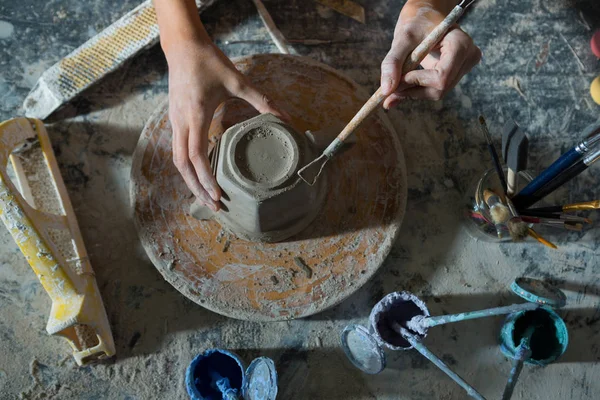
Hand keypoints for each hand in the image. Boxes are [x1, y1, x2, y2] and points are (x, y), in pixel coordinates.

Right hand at [166, 43, 288, 210]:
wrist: (182, 46)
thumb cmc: (210, 62)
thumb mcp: (238, 81)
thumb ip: (262, 101)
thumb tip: (286, 118)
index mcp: (196, 114)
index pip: (196, 155)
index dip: (206, 178)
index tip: (218, 194)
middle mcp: (180, 122)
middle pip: (183, 166)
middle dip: (197, 189)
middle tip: (215, 207)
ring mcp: (174, 122)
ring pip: (177, 161)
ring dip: (191, 181)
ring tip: (208, 198)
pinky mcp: (174, 120)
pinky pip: (178, 151)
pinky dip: (188, 168)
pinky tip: (201, 176)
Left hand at [380, 3, 480, 108]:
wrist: (427, 14)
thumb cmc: (418, 20)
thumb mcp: (403, 38)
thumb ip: (393, 63)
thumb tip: (386, 90)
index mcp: (460, 45)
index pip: (441, 77)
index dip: (417, 82)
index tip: (396, 81)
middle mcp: (467, 58)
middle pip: (440, 89)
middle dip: (413, 90)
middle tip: (390, 89)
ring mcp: (463, 67)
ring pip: (437, 92)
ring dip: (413, 92)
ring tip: (395, 86)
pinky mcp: (455, 73)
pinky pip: (435, 89)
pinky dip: (417, 90)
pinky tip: (404, 85)